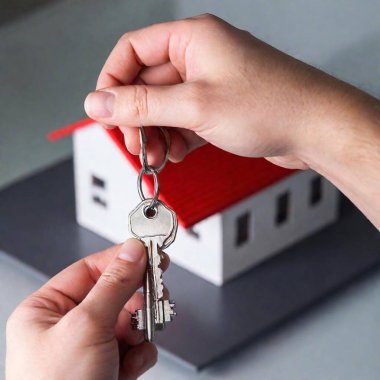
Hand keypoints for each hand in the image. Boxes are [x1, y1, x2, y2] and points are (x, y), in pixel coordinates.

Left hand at [6, 239, 167, 379]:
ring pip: (130, 318)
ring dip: (140, 329)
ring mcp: (91, 346)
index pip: (92, 268)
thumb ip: (115, 284)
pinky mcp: (109, 365)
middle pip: (115, 292)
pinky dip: (140, 353)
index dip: (122, 258)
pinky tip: (131, 364)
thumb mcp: (87, 326)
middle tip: (155, 292)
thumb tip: (133, 251)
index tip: (149, 252)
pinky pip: (135, 344)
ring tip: (136, 340)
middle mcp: (69, 325)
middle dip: (136, 298)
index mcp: (48, 309)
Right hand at [84, 14, 347, 168]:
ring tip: (158, 158)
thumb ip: (142, 105)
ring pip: (164, 107)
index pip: (132, 51)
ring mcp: (209, 84)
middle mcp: (199, 58)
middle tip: (135, 145)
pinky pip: (184, 121)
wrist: (314, 130)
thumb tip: (99, 103)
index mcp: (191, 39)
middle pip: (147, 84)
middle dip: (137, 119)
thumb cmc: (271, 106)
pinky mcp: (218, 107)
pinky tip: (178, 154)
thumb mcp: (195, 106)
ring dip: (156, 134)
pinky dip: (176, 139)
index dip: (113, 82)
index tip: (105, 113)